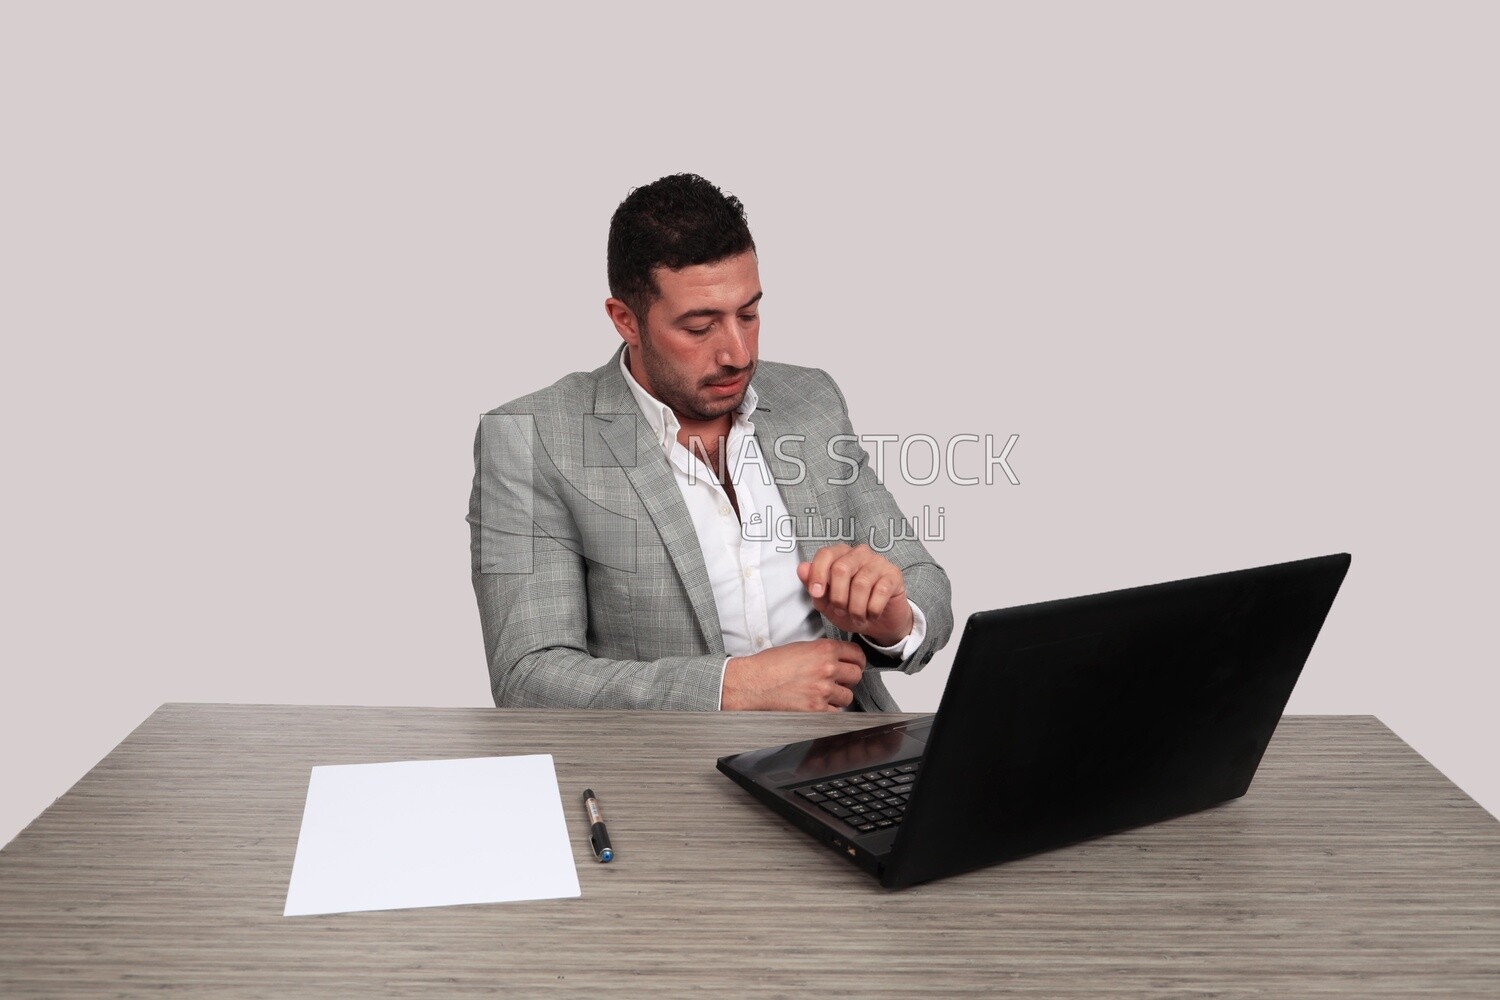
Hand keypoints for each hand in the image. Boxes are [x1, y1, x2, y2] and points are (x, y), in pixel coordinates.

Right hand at [722, 639, 866, 711]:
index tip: (855, 663)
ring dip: (839, 695)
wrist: (753, 683)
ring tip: (823, 693)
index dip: (857, 660)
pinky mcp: (817, 710)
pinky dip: (829, 710)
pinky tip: (817, 703)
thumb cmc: (770, 665)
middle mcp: (827, 669)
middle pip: (857, 675)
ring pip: (848, 695)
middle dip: (849, 678)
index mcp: (823, 649)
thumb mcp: (800, 647)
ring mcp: (823, 690)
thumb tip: (838, 658)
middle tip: (840, 679)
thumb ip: (823, 652)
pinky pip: (836, 712)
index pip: (857, 653)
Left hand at [797, 543, 913, 646]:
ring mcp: (878, 562)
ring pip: (860, 583)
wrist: (879, 622)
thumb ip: (813, 585)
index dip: (817, 574)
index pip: (825, 554)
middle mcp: (860, 553)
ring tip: (857, 618)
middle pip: (841, 569)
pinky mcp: (894, 575)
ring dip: (856, 608)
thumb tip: (802, 568)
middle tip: (841, 612)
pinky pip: (880, 591)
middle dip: (838, 597)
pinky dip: (872, 609)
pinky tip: (871, 615)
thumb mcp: (826, 602)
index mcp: (840, 555)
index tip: (816, 594)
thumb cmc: (850, 608)